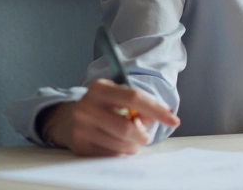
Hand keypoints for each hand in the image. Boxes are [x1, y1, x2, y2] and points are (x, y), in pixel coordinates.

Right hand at [40, 79, 180, 155]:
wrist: (69, 119)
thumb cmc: (104, 106)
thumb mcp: (119, 97)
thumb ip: (140, 105)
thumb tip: (156, 119)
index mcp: (99, 88)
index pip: (134, 98)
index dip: (156, 110)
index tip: (173, 120)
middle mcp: (87, 107)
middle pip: (127, 127)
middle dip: (143, 134)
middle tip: (145, 136)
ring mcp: (81, 128)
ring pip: (121, 144)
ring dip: (133, 145)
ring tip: (130, 139)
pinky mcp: (80, 146)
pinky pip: (111, 155)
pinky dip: (121, 151)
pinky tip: (117, 143)